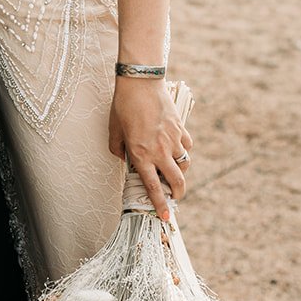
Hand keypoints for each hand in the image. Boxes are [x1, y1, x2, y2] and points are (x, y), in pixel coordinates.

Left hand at [108, 78, 192, 223]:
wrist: (140, 82)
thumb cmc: (123, 106)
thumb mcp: (114, 131)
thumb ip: (118, 150)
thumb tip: (126, 160)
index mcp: (141, 154)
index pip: (153, 188)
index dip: (160, 205)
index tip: (166, 218)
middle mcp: (159, 151)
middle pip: (177, 182)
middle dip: (177, 194)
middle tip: (174, 197)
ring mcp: (172, 140)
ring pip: (185, 165)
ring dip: (180, 173)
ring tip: (173, 172)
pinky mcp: (180, 128)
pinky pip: (187, 147)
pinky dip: (184, 151)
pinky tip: (176, 149)